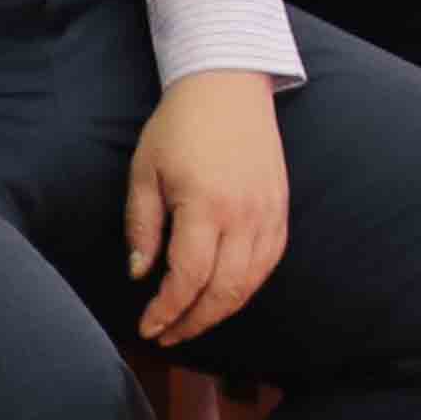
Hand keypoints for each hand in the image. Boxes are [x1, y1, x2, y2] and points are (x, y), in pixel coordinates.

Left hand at [126, 68, 290, 344]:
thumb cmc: (179, 125)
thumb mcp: (145, 172)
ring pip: (250, 283)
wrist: (227, 84)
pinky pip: (269, 263)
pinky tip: (225, 294)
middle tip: (167, 334)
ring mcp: (268, 213)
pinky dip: (247, 287)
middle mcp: (243, 215)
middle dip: (192, 322)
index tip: (149, 326)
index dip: (167, 311)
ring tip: (192, 321)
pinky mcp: (281, 208)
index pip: (188, 278)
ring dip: (220, 311)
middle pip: (223, 291)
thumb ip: (142, 226)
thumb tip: (139, 274)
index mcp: (205, 205)